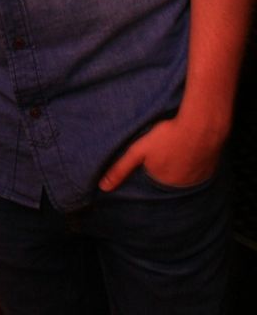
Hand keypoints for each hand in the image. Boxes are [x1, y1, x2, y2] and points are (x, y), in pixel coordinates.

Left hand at [99, 117, 221, 192]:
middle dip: (166, 166)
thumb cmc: (168, 136)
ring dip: (181, 165)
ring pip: (184, 174)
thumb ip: (121, 169)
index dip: (150, 164)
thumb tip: (103, 187)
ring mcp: (197, 180)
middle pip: (168, 177)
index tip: (154, 152)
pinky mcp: (210, 171)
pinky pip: (199, 170)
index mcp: (162, 184)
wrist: (202, 126)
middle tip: (167, 148)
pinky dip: (195, 162)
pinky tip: (192, 149)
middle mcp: (181, 188)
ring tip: (178, 148)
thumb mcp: (139, 150)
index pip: (151, 178)